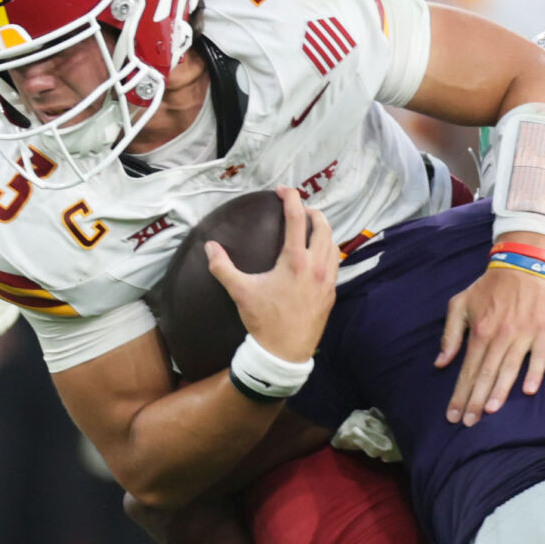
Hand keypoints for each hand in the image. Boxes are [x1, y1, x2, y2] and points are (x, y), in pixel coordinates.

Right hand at [205, 186, 336, 360]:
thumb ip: (222, 267)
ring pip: (333, 244)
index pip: (296, 218)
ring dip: (324, 230)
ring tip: (312, 226)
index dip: (291, 198)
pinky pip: (335, 263)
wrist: (285, 353)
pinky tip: (320, 254)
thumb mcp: (240, 292)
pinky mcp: (331, 293)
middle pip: (323, 226)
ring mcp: (327, 280)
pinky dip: (329, 250)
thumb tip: (209, 246)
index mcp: (295, 260)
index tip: (283, 190)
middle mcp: (316, 266)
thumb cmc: (264, 321)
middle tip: (300, 207)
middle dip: (313, 211)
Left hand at [436, 235, 544, 425]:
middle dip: (475, 401)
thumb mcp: (460, 304)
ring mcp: (524, 334)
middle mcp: (500, 335)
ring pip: (509, 369)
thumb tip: (441, 362)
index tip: (453, 415)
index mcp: (479, 331)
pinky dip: (534, 373)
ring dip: (499, 392)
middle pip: (485, 374)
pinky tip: (527, 391)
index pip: (467, 370)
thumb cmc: (490, 286)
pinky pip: (539, 357)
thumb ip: (450, 334)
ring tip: (489, 412)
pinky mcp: (544, 331)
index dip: (460, 394)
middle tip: (468, 422)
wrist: (524, 264)